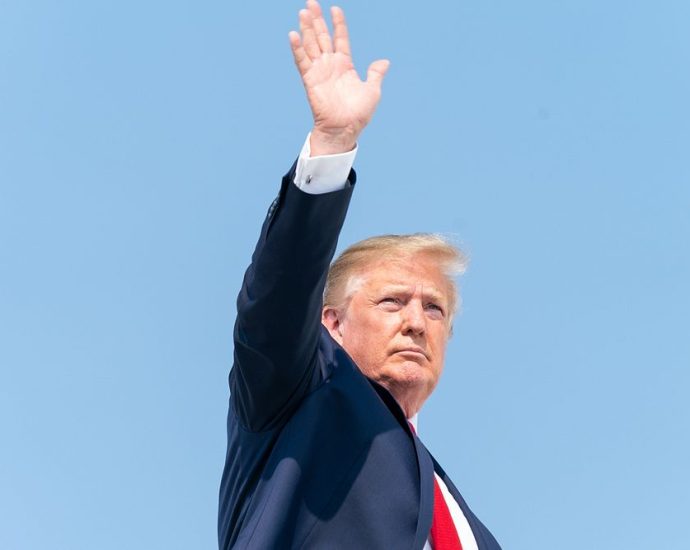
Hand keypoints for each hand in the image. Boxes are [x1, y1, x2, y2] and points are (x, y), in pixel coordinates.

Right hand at [289, 1, 389, 155]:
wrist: (345, 128)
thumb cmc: (359, 113)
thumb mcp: (372, 90)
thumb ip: (376, 74)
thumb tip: (384, 62)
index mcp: (345, 65)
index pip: (340, 38)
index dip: (338, 23)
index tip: (335, 8)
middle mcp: (330, 65)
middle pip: (322, 36)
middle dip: (317, 19)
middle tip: (311, 2)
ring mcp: (319, 71)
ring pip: (311, 44)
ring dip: (306, 28)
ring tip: (303, 12)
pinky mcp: (310, 80)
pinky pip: (302, 61)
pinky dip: (297, 48)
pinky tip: (294, 35)